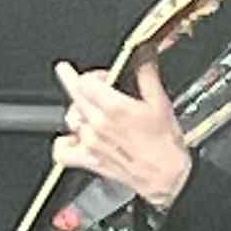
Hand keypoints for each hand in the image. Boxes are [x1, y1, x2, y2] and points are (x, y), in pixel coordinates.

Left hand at [52, 59, 191, 209]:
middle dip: (73, 81)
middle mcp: (98, 124)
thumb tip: (144, 52)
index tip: (103, 76)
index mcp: (115, 107)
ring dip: (76, 111)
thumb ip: (147, 73)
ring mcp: (91, 143)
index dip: (93, 75)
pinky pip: (63, 151)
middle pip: (74, 95)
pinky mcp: (89, 160)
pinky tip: (72, 138)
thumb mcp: (160, 102)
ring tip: (86, 109)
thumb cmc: (166, 144)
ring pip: (70, 119)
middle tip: (66, 71)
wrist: (168, 177)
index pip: (85, 80)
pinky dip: (64, 143)